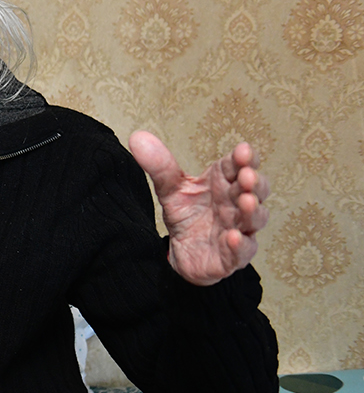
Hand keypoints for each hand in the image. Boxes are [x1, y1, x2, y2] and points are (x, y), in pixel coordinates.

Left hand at [129, 131, 269, 285]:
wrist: (182, 251)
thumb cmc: (187, 214)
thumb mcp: (170, 189)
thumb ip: (159, 166)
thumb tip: (137, 137)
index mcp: (224, 182)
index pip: (238, 165)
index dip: (244, 158)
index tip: (243, 150)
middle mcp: (237, 203)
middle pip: (255, 189)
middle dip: (254, 182)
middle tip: (247, 175)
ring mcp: (240, 228)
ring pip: (255, 218)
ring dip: (253, 210)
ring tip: (247, 201)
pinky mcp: (234, 254)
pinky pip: (242, 250)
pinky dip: (240, 244)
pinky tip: (234, 237)